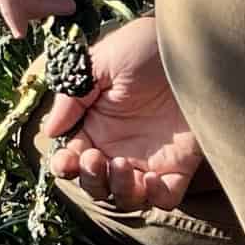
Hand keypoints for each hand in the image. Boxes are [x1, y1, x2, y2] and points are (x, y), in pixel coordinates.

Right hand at [38, 16, 202, 210]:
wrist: (195, 46)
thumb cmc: (146, 47)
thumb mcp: (104, 62)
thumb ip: (74, 96)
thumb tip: (50, 129)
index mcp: (96, 123)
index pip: (73, 157)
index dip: (65, 165)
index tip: (67, 159)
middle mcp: (119, 145)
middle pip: (96, 183)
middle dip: (89, 179)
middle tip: (96, 159)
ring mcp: (149, 157)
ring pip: (126, 197)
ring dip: (117, 190)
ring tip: (123, 165)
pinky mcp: (179, 164)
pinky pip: (165, 198)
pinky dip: (155, 197)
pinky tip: (151, 177)